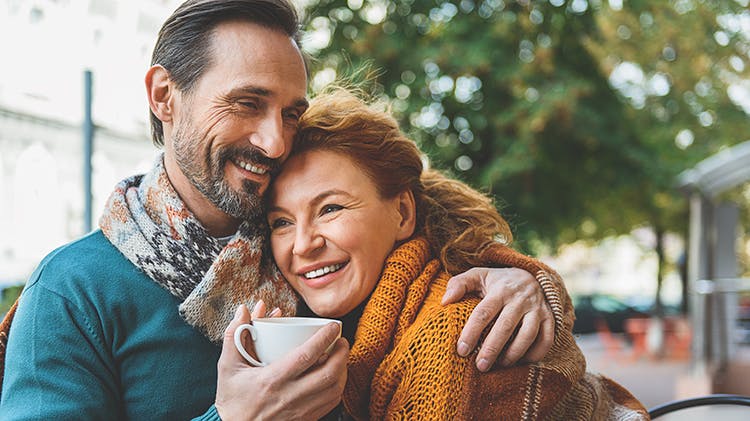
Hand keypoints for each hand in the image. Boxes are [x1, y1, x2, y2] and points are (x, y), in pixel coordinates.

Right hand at [216, 305, 348, 420]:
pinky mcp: (305, 420)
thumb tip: (245, 309)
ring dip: (343, 371)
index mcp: (271, 380)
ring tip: (341, 357)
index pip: (306, 356)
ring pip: (333, 391)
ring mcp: (299, 411)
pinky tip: (335, 377)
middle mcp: (289, 397)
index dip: (324, 338)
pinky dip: (338, 388)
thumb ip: (235, 334)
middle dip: (341, 354)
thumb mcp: (227, 366)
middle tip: (342, 340)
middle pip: (328, 374)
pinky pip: (330, 404)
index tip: (333, 326)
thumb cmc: (232, 399)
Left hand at [442, 267, 553, 371]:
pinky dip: (536, 354)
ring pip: (528, 334)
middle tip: (480, 366)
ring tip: (500, 366)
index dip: (472, 332)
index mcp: (499, 290)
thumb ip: (458, 284)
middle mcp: (520, 299)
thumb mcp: (478, 275)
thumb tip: (444, 302)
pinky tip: (521, 362)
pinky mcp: (550, 318)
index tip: (461, 350)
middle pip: (505, 326)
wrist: (531, 275)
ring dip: (514, 353)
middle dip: (492, 348)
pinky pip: (546, 339)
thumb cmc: (497, 281)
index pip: (484, 313)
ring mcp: (537, 309)